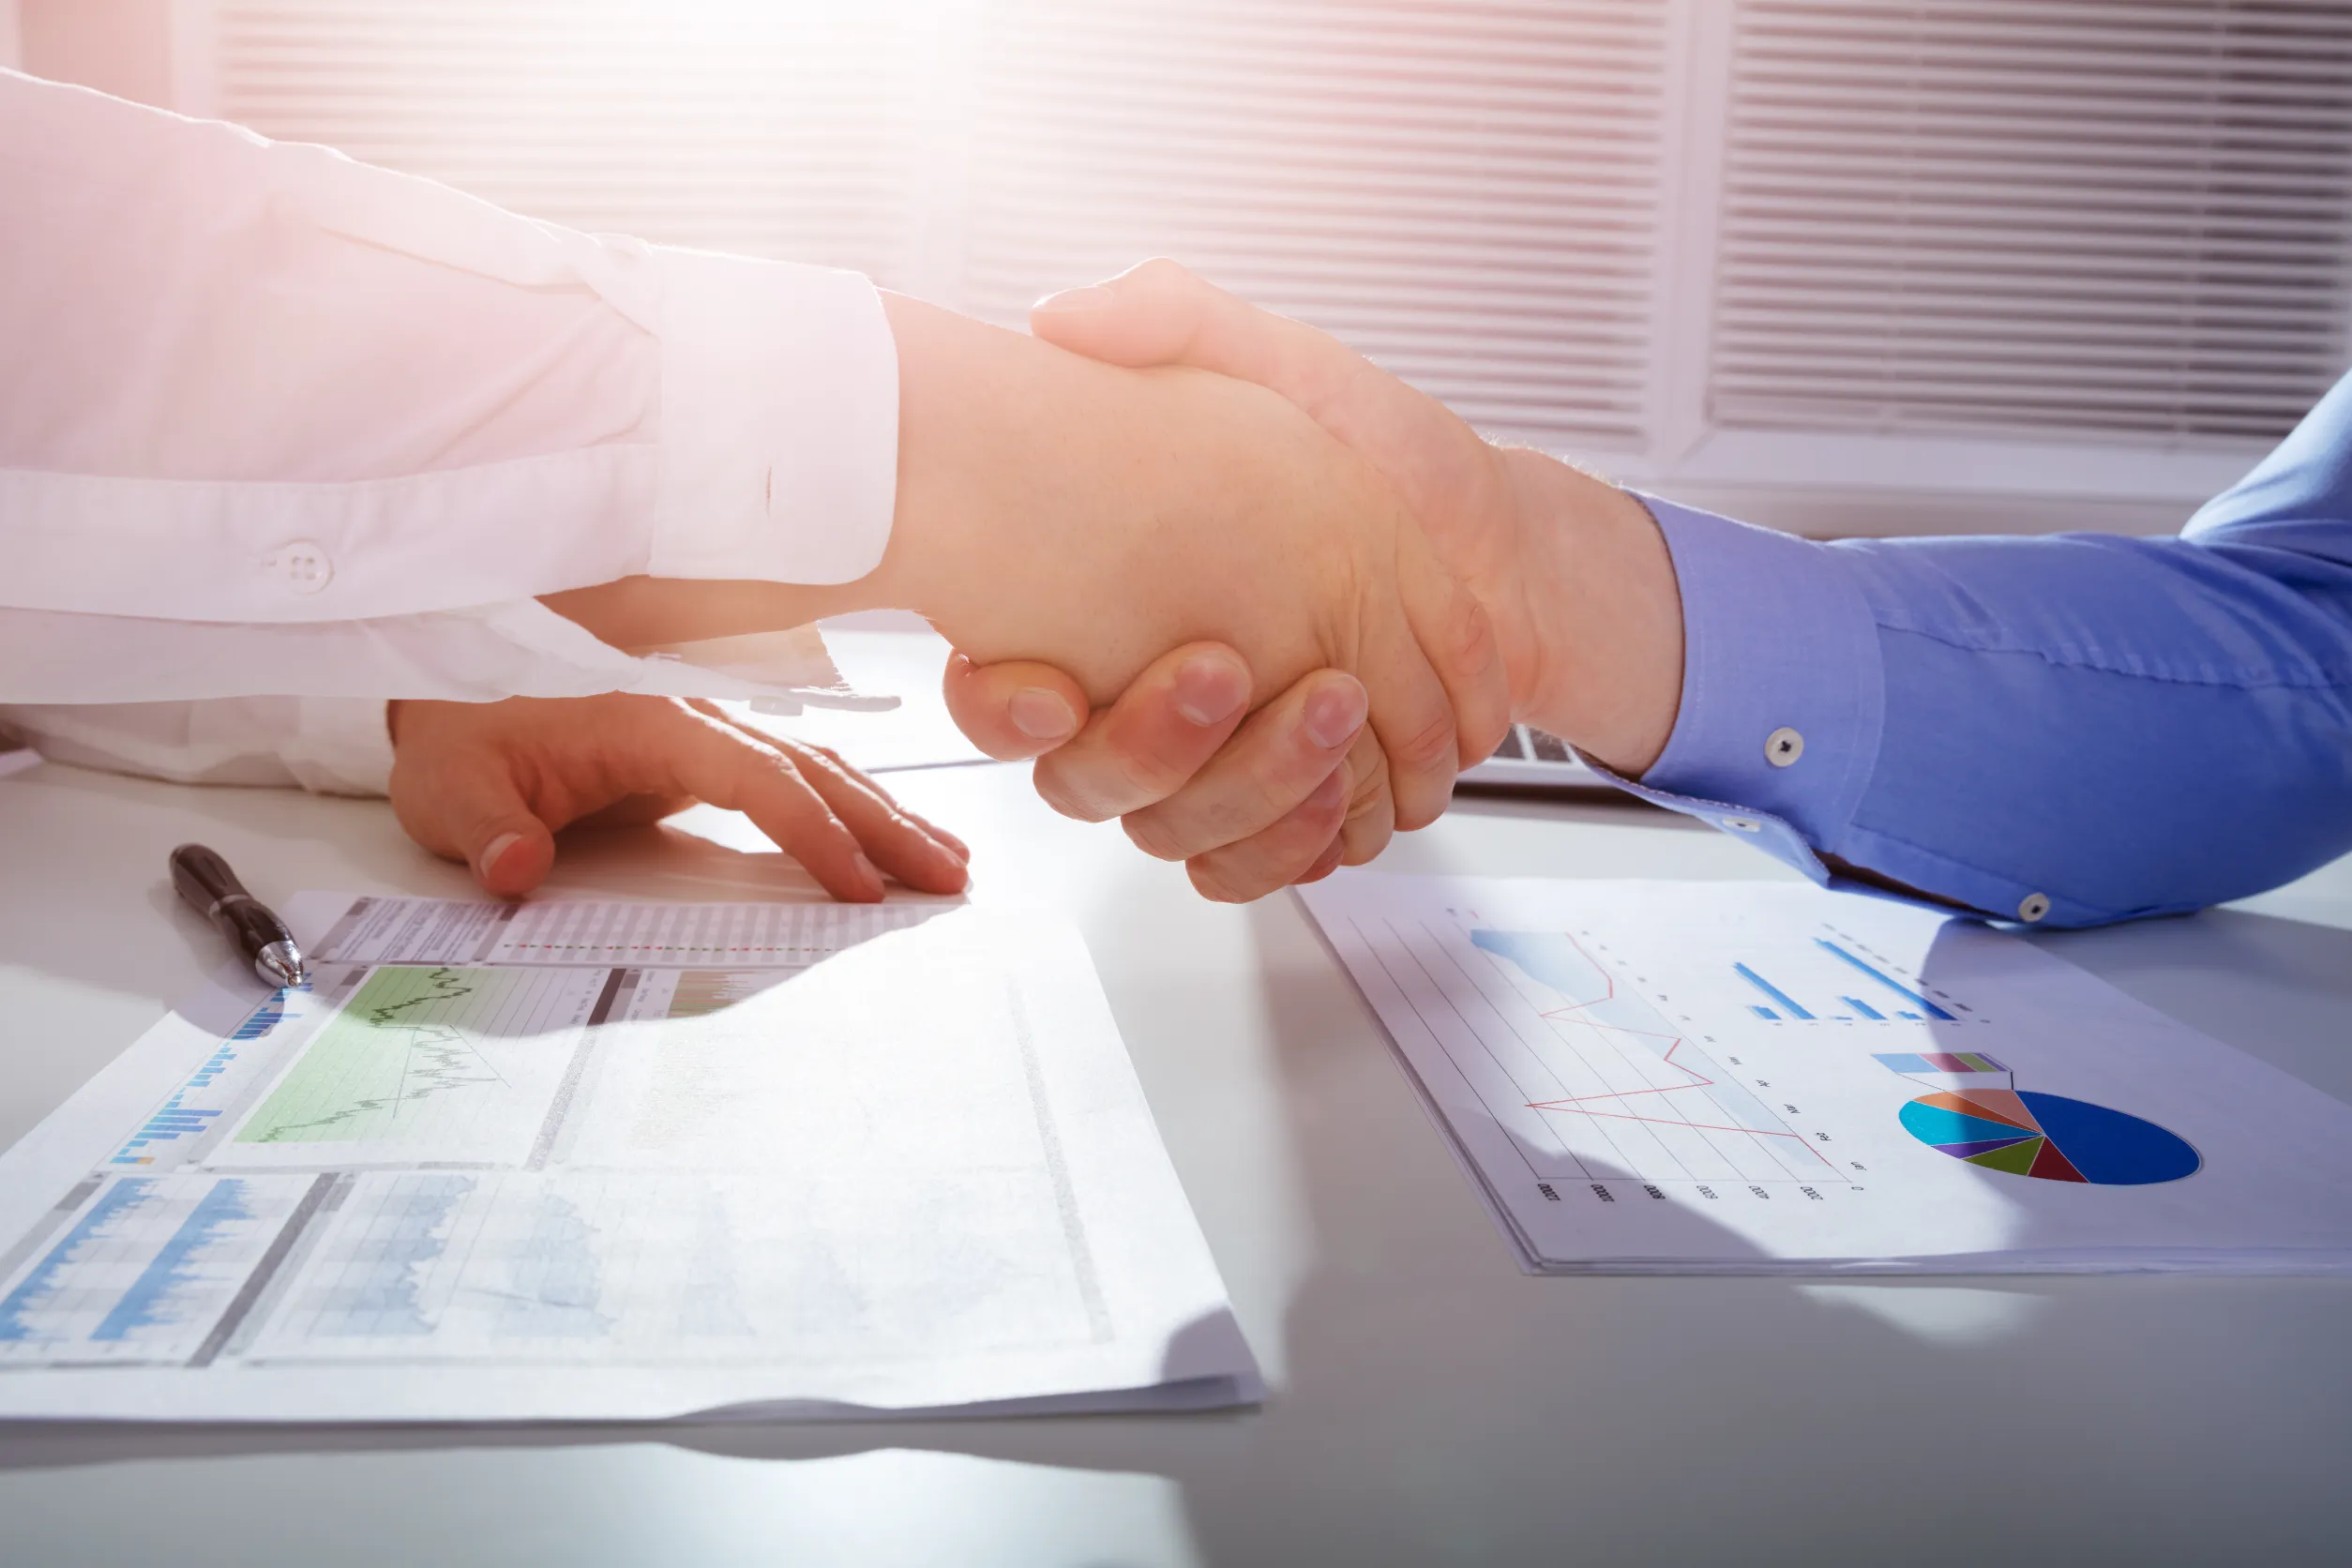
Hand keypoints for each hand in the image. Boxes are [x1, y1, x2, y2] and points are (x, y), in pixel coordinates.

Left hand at [386, 694, 970, 901]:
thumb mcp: (453, 791)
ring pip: (817, 769)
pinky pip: (795, 779)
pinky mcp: (704, 756)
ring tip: (949, 864)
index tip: (859, 885)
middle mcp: (694, 718)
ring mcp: (705, 734)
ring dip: (884, 815)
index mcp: (649, 723)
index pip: (756, 779)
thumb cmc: (455, 743)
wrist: (438, 696)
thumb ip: (488, 831)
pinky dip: (849, 807)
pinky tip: (888, 838)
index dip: (813, 832)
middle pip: (813, 769)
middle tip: (951, 878)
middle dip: (887, 824)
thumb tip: (515, 870)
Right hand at [546, 293, 1512, 845]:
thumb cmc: (1392, 462)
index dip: (1006, 709)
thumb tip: (1064, 317)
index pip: (1005, 695)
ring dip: (1246, 790)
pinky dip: (1296, 845)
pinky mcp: (1287, 812)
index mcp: (1114, 609)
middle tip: (1229, 671)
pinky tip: (1345, 798)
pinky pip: (1253, 870)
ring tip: (1330, 716)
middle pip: (1093, 781)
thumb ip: (1177, 323)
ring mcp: (1215, 766)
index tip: (1046, 691)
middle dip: (1159, 742)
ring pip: (1174, 834)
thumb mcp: (1286, 368)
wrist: (1509, 551)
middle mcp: (1145, 697)